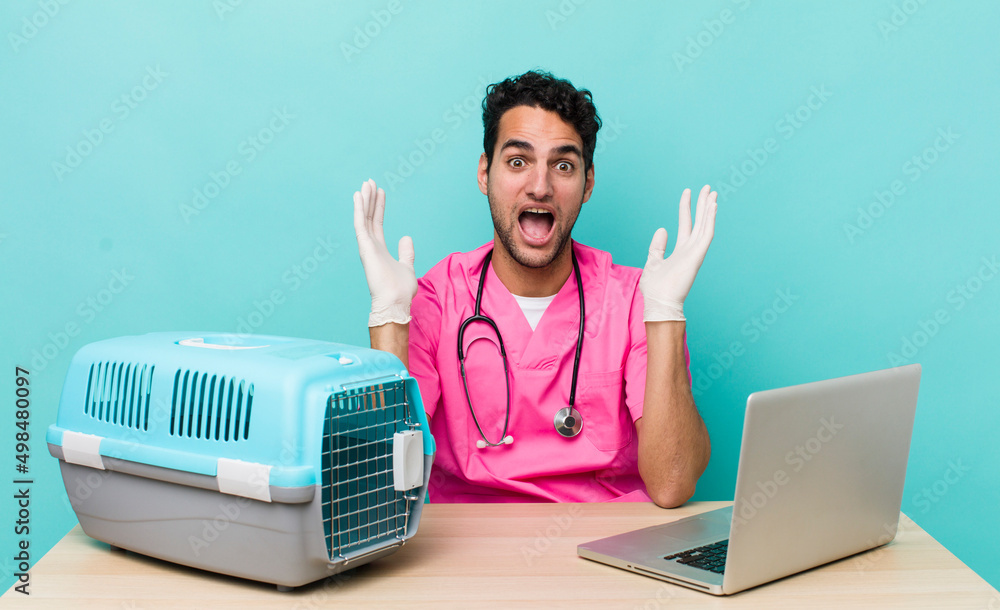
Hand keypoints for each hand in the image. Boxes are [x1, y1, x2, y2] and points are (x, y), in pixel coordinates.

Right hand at [352, 179, 416, 326]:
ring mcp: (367, 246)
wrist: (395, 302)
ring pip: (363, 218)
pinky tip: (358, 195)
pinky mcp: (365, 247)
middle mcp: (371, 246)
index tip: (380, 192)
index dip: (378, 207)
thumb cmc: (400, 290)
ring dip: (364, 200)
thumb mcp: (407, 266)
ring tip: (366, 183)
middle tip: (370, 181)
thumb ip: (406, 252)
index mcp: (380, 250)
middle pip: (369, 217)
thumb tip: (406, 238)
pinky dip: (358, 209)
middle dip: (370, 199)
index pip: (377, 224)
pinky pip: (360, 224)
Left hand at [639, 185, 717, 321]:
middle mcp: (690, 249)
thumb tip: (662, 229)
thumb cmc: (655, 288)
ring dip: (709, 209)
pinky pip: (706, 234)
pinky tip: (713, 206)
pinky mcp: (697, 256)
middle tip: (707, 187)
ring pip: (705, 225)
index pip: (685, 224)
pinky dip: (710, 220)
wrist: (659, 304)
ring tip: (712, 192)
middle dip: (702, 204)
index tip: (687, 192)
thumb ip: (657, 246)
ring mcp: (695, 253)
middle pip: (699, 222)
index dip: (686, 207)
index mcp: (680, 250)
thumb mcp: (652, 262)